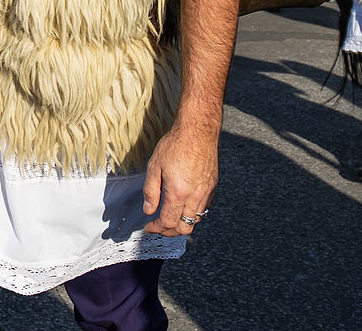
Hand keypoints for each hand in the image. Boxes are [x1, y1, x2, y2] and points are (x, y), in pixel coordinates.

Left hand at [142, 122, 217, 236]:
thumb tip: (148, 210)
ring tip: (171, 218)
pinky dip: (194, 214)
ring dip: (182, 224)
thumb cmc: (175, 145)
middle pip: (184, 228)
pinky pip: (204, 209)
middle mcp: (195, 196)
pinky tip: (184, 206)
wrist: (198, 131)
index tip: (149, 227)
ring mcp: (206, 192)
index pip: (168, 222)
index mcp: (178, 193)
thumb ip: (151, 191)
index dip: (156, 228)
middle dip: (170, 232)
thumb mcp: (155, 166)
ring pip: (196, 221)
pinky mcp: (213, 187)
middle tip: (159, 227)